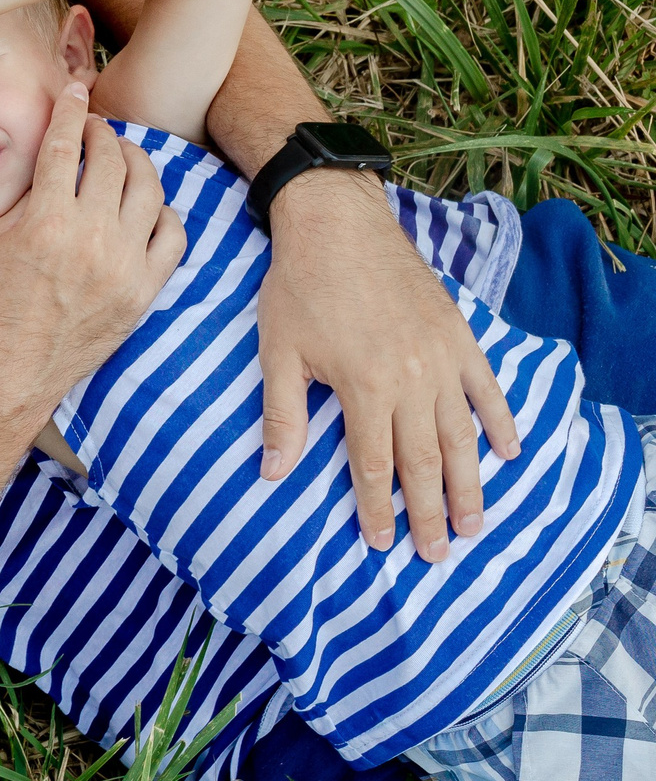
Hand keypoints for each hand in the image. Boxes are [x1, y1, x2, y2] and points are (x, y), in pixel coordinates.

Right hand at [0, 85, 184, 410]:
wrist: (10, 374)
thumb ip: (23, 200)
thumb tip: (51, 168)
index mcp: (46, 222)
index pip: (66, 147)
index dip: (71, 112)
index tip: (74, 94)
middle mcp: (92, 238)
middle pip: (112, 161)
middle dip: (104, 133)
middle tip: (96, 129)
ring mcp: (124, 266)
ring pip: (149, 191)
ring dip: (138, 163)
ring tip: (125, 157)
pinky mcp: (144, 291)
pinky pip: (172, 236)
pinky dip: (165, 212)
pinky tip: (149, 206)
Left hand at [256, 172, 520, 559]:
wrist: (337, 225)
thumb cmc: (298, 288)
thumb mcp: (278, 354)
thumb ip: (282, 417)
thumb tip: (273, 473)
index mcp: (365, 388)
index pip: (376, 466)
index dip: (379, 509)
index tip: (382, 544)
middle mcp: (411, 379)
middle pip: (426, 462)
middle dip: (432, 514)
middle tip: (439, 555)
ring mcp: (442, 358)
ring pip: (462, 435)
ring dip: (470, 484)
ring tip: (475, 524)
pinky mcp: (459, 336)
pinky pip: (487, 389)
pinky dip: (500, 423)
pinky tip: (508, 453)